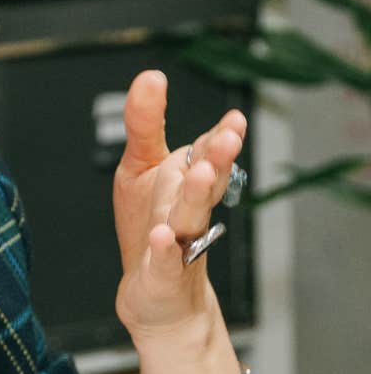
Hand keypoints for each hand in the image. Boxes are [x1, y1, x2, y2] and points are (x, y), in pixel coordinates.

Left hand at [112, 70, 246, 342]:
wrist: (159, 296)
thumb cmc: (152, 228)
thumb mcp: (140, 168)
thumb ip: (144, 124)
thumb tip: (151, 77)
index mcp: (187, 182)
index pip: (206, 155)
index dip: (219, 138)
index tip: (232, 120)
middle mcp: (188, 210)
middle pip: (206, 182)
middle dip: (217, 160)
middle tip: (227, 137)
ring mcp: (179, 243)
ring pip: (190, 217)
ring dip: (195, 195)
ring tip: (198, 173)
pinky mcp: (162, 275)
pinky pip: (165, 261)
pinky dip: (164, 250)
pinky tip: (161, 237)